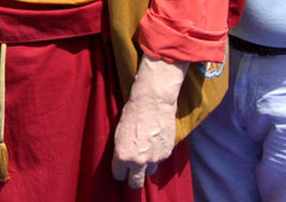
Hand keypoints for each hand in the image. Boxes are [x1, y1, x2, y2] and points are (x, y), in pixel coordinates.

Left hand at [111, 55, 184, 188]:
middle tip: (132, 170)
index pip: (119, 175)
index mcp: (122, 156)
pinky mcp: (166, 154)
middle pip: (135, 183)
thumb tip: (122, 163)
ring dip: (147, 165)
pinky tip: (154, 140)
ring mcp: (154, 159)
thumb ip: (121, 152)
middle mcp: (138, 161)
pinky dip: (157, 154)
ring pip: (149, 171)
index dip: (119, 170)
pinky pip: (159, 160)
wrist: (153, 101)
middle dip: (132, 178)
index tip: (121, 166)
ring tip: (145, 148)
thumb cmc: (132, 113)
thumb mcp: (119, 133)